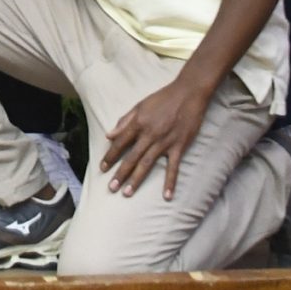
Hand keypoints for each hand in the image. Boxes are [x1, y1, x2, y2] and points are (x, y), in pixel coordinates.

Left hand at [99, 76, 211, 198]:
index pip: (120, 143)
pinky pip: (173, 167)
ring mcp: (164, 142)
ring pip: (147, 164)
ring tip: (127, 193)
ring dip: (136, 180)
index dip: (110, 156)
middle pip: (131, 157)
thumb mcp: (139, 105)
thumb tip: (108, 135)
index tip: (102, 168)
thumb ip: (124, 121)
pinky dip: (170, 182)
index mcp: (138, 123)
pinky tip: (167, 196)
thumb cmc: (162, 98)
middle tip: (111, 188)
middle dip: (120, 174)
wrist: (188, 93)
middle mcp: (149, 134)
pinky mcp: (179, 146)